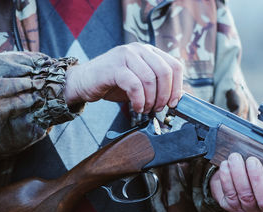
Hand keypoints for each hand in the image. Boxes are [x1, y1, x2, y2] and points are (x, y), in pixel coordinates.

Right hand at [64, 42, 182, 112]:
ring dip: (151, 100)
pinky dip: (139, 101)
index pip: (174, 65)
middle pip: (165, 72)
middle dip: (165, 95)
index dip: (178, 87)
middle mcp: (139, 49)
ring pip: (150, 79)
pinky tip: (136, 108)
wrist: (84, 82)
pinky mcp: (114, 67)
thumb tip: (177, 98)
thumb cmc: (114, 83)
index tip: (174, 103)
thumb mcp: (140, 83)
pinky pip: (134, 86)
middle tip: (159, 108)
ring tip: (145, 109)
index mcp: (149, 51)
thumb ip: (157, 86)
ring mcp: (125, 55)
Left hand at [210, 153, 262, 211]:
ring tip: (235, 157)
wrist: (235, 181)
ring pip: (245, 195)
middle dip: (258, 179)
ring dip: (239, 174)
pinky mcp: (232, 207)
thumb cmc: (258, 173)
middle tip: (252, 161)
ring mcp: (248, 210)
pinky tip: (225, 165)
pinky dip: (227, 177)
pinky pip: (229, 194)